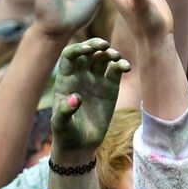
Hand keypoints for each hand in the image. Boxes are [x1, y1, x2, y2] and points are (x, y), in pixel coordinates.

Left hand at [52, 38, 129, 152]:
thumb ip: (65, 111)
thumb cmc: (66, 133)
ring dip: (110, 54)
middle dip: (95, 45)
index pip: (70, 55)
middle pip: (88, 52)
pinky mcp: (111, 87)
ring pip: (103, 58)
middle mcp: (81, 75)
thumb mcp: (61, 124)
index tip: (87, 50)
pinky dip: (122, 65)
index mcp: (66, 79)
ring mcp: (97, 80)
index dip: (77, 49)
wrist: (81, 144)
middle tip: (104, 45)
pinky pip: (116, 71)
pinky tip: (126, 67)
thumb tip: (76, 98)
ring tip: (116, 57)